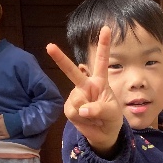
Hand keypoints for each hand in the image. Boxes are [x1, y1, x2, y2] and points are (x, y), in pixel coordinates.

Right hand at [46, 26, 122, 157]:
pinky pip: (74, 112)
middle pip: (73, 71)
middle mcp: (85, 85)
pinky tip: (86, 120)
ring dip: (89, 112)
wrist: (104, 135)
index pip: (101, 61)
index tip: (105, 28)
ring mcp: (76, 96)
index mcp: (100, 81)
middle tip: (49, 46)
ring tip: (94, 116)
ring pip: (78, 100)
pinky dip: (82, 119)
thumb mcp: (112, 113)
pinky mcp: (69, 108)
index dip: (103, 45)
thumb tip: (82, 109)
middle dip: (60, 59)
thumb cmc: (111, 118)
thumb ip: (99, 109)